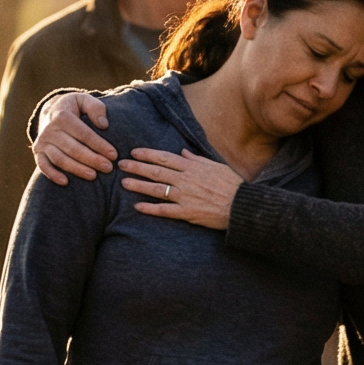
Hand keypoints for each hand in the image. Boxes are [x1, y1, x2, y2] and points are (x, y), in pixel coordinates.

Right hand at [33, 93, 115, 184]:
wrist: (51, 111)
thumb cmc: (74, 108)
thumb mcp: (84, 100)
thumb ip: (95, 107)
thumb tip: (104, 124)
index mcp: (62, 116)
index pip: (83, 133)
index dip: (99, 145)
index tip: (114, 155)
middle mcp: (50, 130)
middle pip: (72, 148)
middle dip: (91, 159)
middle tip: (108, 168)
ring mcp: (42, 142)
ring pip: (59, 158)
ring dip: (76, 169)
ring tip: (93, 176)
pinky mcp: (38, 152)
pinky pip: (43, 165)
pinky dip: (52, 174)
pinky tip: (66, 182)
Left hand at [121, 147, 241, 229]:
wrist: (243, 205)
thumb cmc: (233, 184)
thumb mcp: (216, 166)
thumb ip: (197, 159)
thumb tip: (183, 152)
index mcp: (192, 167)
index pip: (164, 158)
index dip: (147, 154)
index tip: (134, 153)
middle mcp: (185, 180)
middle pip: (155, 172)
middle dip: (136, 167)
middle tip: (121, 165)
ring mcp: (185, 196)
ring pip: (156, 189)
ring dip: (138, 185)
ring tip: (123, 183)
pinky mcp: (187, 212)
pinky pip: (164, 210)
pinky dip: (150, 208)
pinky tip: (137, 207)